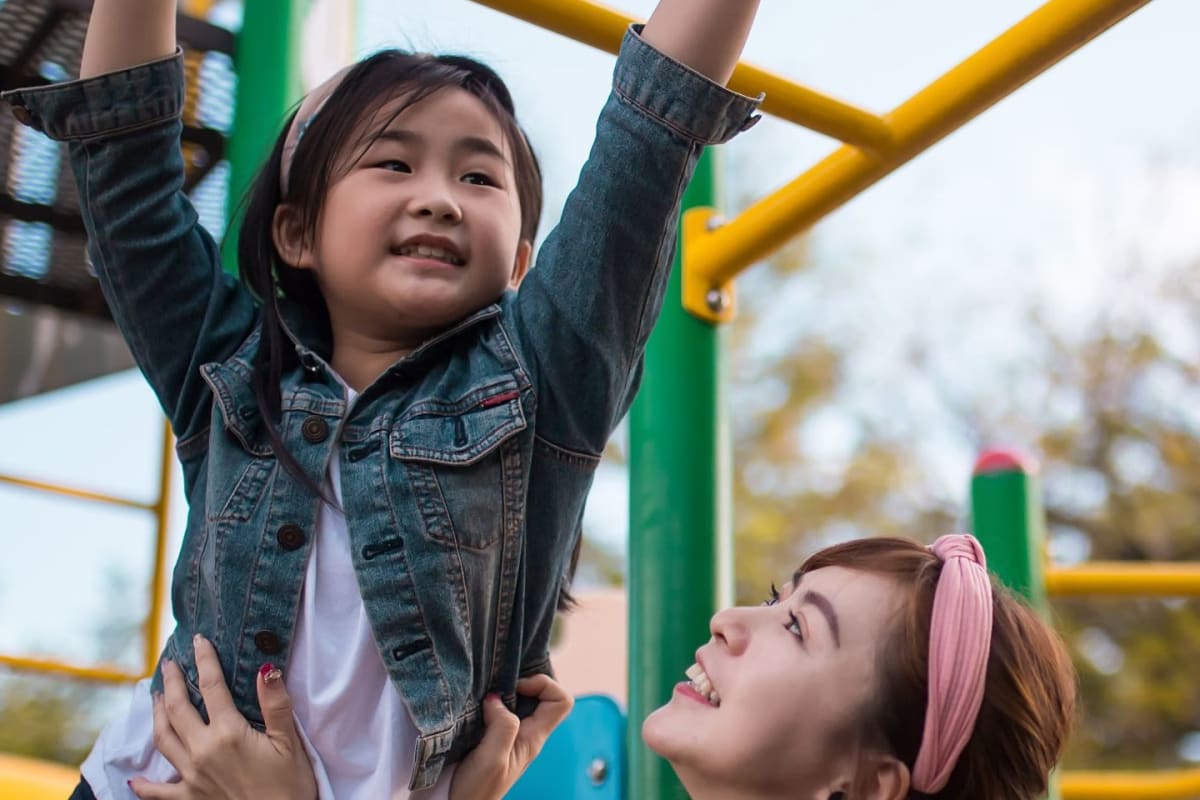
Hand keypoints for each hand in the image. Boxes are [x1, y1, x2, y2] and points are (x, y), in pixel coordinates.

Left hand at [130, 635, 316, 799]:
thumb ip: (275, 704)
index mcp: (229, 733)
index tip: (198, 640)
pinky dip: (144, 784)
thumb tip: (266, 667)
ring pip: (163, 739)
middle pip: (178, 709)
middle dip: (171, 683)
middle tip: (168, 664)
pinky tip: (135, 779)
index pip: (212, 686)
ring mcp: (192, 776)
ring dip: (156, 715)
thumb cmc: (289, 786)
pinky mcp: (190, 798)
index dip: (204, 660)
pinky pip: (158, 792)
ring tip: (155, 698)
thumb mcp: (289, 742)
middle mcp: (203, 751)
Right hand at [449, 675, 573, 799]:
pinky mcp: (493, 734)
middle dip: (526, 679)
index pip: (561, 702)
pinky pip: (502, 707)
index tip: (516, 688)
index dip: (544, 685)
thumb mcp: (492, 759)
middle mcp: (527, 733)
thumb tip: (498, 697)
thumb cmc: (477, 791)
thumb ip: (502, 726)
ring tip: (487, 687)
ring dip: (507, 688)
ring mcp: (512, 733)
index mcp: (533, 738)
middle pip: (545, 694)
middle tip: (500, 680)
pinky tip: (477, 700)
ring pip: (523, 699)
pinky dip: (493, 698)